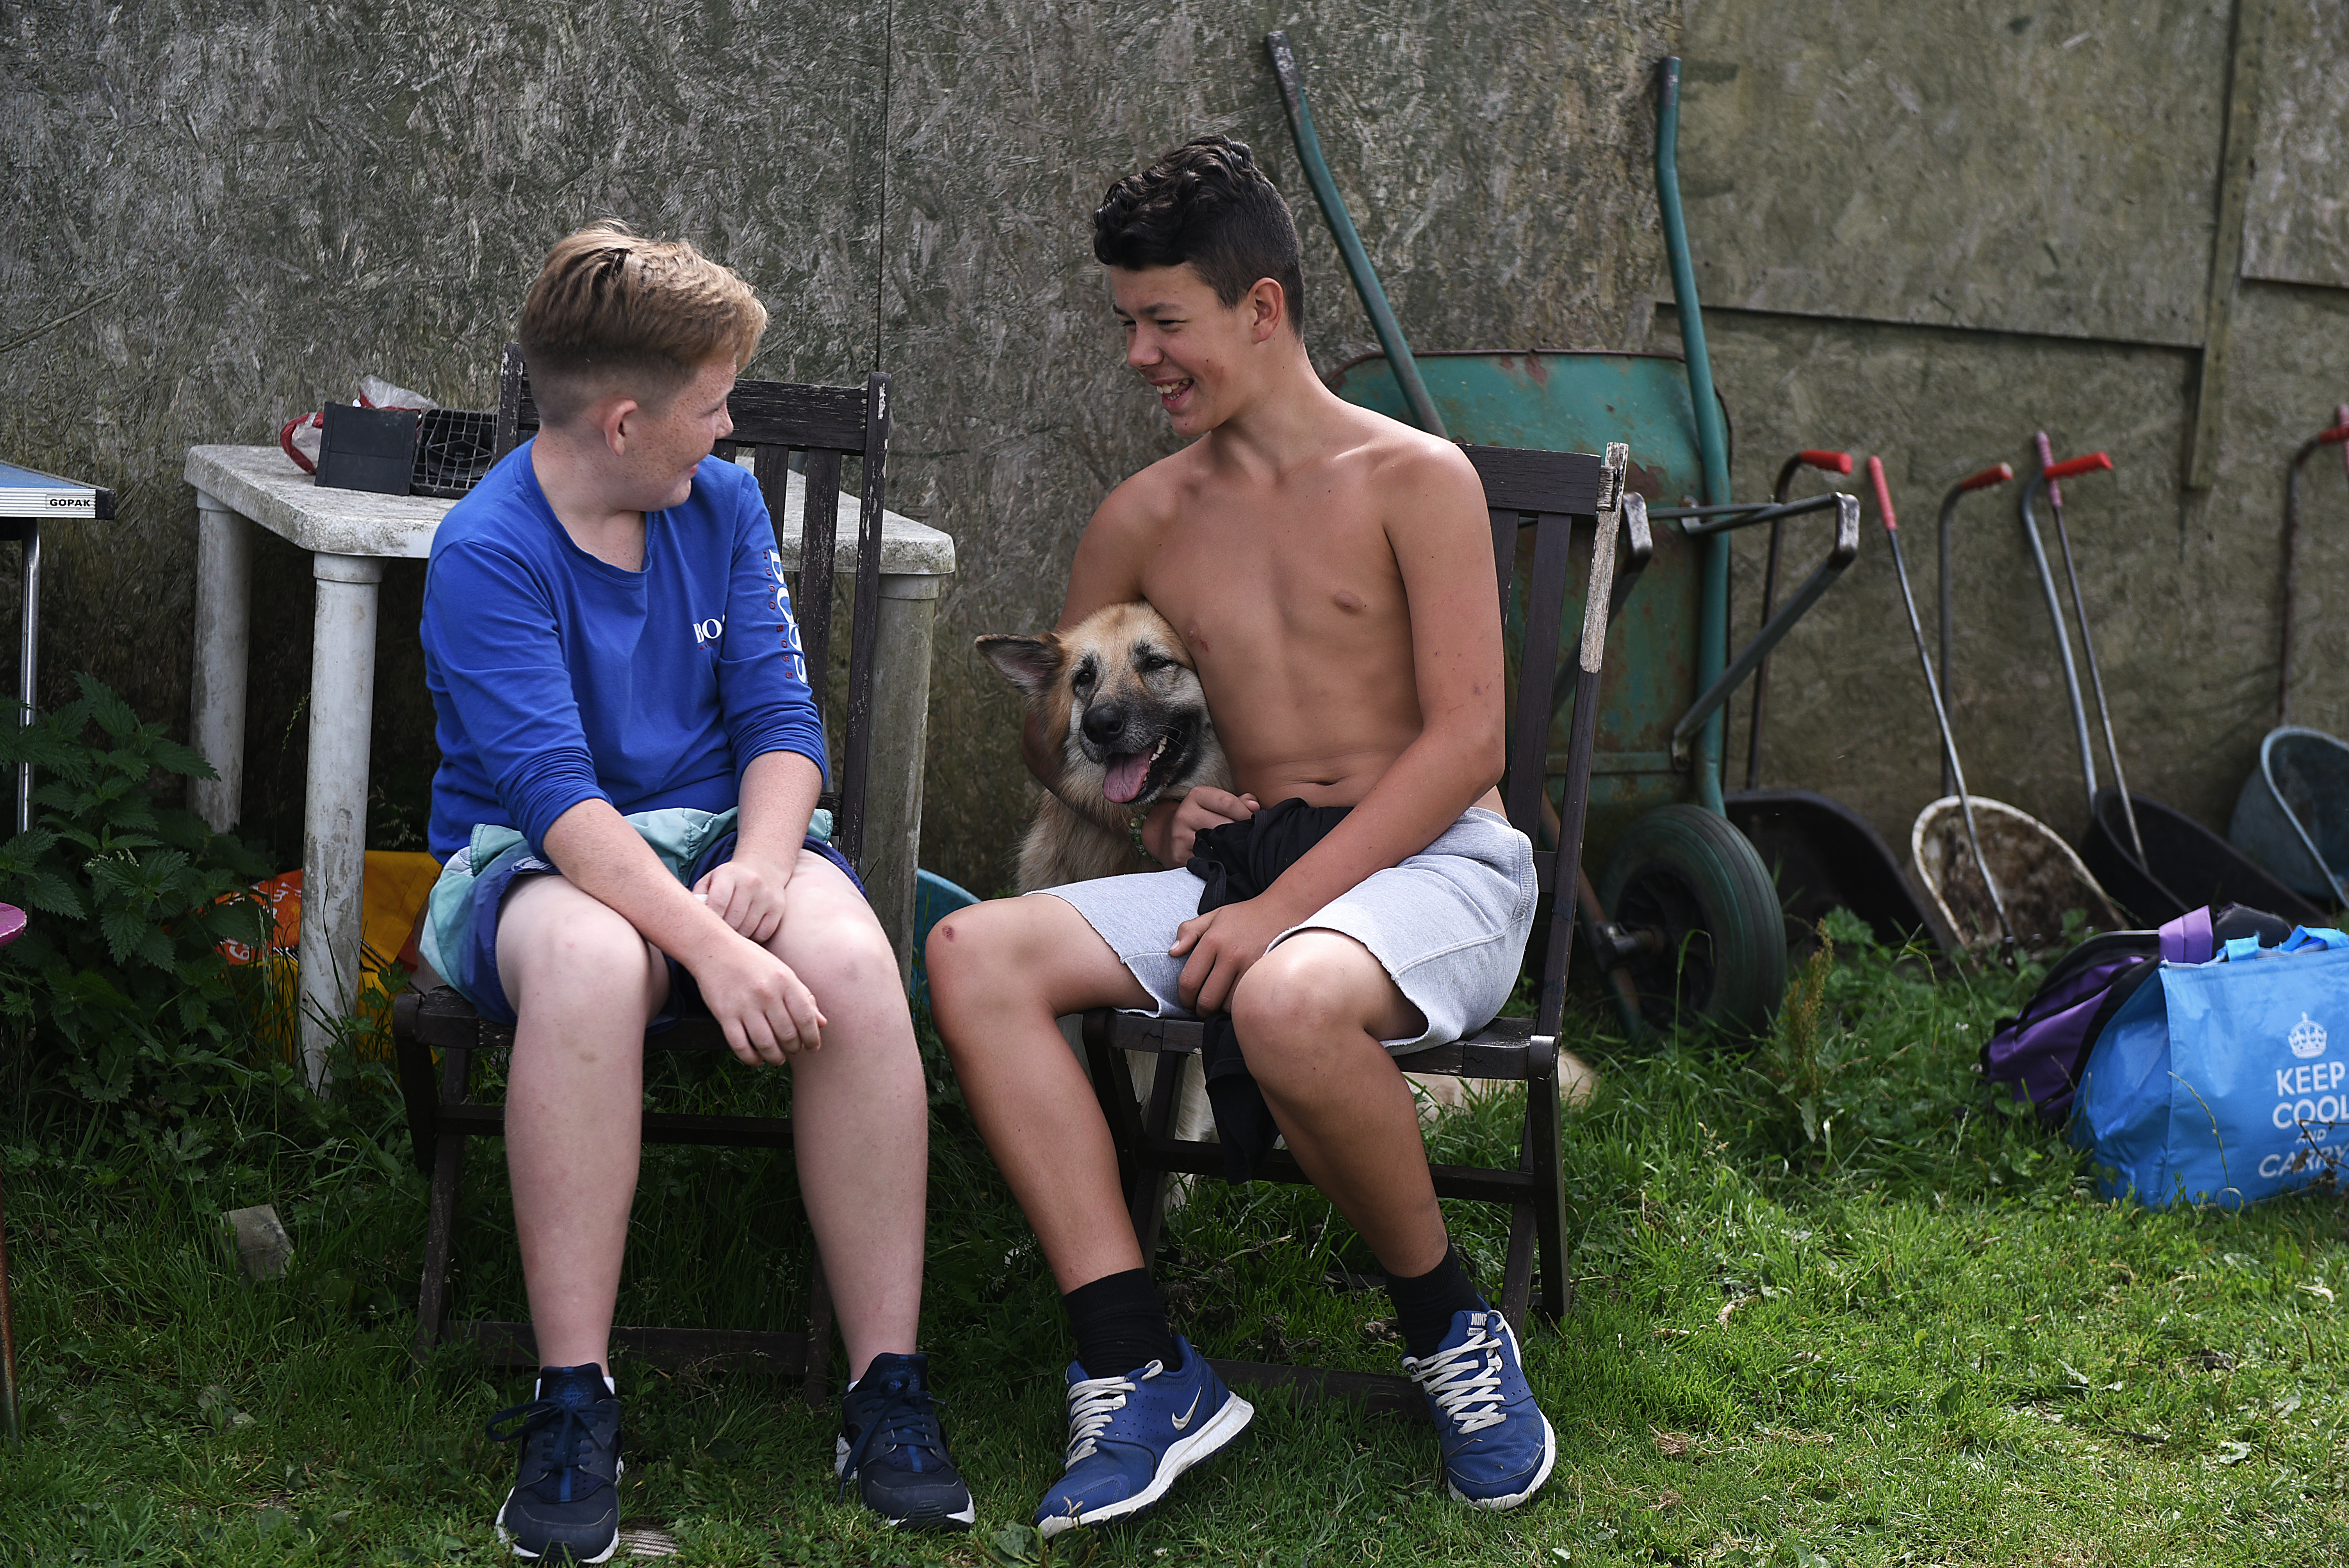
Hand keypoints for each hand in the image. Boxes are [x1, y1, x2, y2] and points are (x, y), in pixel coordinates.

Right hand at [688, 931, 827, 1064]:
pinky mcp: (725, 1014)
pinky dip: (751, 1058)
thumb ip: (804, 997)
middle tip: (793, 1050)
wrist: (713, 947)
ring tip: (777, 1058)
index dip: (812, 1038)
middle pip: (787, 1034)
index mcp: (785, 981)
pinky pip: (740, 1045)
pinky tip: (756, 1059)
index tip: (813, 1048)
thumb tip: (822, 1023)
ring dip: (774, 1057)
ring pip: (765, 1043)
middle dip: (794, 1048)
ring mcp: (745, 1004)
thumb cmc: (752, 960)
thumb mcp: (783, 972)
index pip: (806, 1018)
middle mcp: (767, 994)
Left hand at [694, 852, 792, 943]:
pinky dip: (754, 937)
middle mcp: (750, 882)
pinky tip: (747, 930)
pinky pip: (764, 933)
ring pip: (748, 928)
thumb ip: (697, 897)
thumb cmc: (728, 880)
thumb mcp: (709, 880)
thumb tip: (690, 921)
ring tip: (731, 933)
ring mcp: (766, 895)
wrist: (763, 867)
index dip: (711, 921)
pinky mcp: (778, 907)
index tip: (706, 931)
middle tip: (717, 936)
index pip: (718, 903)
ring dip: (737, 936)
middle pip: (733, 919)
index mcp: (729, 874)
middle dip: (723, 932)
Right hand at [1165, 787, 1260, 865]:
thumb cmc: (1201, 819)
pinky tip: (1224, 857)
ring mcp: (1180, 836)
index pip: (1228, 802)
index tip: (1253, 821)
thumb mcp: (1215, 804)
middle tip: (1247, 837)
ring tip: (1236, 847)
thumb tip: (1255, 806)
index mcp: (1196, 795)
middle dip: (1240, 831)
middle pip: (1224, 823)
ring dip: (1231, 846)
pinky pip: (1208, 858)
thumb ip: (1238, 802)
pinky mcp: (1179, 855)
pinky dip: (1220, 859)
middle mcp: (1185, 813)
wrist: (1168, 838)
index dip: (1246, 813)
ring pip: (1217, 842)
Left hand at [1170, 894, 1293, 1015]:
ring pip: (1227, 1005)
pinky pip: (1247, 1001)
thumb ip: (1188, 931)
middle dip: (1200, 1010)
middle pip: (1207, 999)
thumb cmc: (1246, 916)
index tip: (1187, 1001)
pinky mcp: (1266, 975)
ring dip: (1221, 1009)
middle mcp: (1230, 955)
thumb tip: (1173, 952)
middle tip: (1201, 1009)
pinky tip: (1236, 999)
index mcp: (1213, 941)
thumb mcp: (1213, 916)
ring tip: (1220, 1004)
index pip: (1189, 981)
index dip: (1184, 998)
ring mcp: (1250, 966)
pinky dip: (1239, 1005)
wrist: (1282, 910)